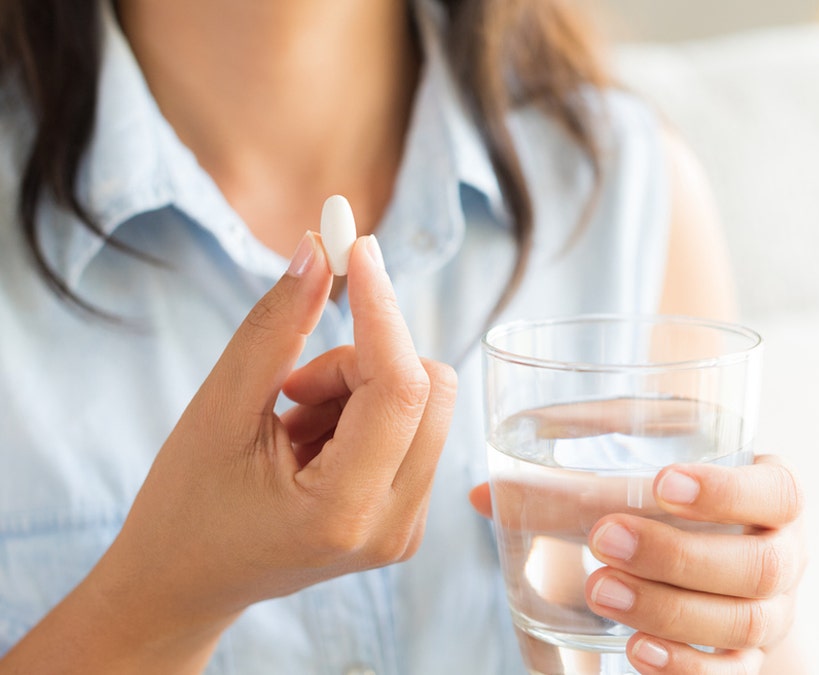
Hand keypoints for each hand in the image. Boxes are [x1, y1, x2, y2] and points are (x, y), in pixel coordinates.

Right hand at [83, 233, 454, 660]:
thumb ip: (273, 330)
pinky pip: (416, 428)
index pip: (398, 389)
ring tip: (293, 426)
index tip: (356, 247)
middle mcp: (393, 526)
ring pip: (425, 402)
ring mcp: (408, 528)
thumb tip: (320, 250)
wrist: (188, 585)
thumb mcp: (216, 411)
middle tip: (293, 386)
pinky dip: (366, 413)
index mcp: (341, 511)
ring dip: (360, 388)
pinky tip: (313, 444)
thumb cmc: (187, 505)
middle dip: (363, 360)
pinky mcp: (410, 517)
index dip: (382, 308)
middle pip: (428, 388)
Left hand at [470, 455, 804, 673]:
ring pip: (742, 624)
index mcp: (773, 494)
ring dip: (668, 610)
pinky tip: (634, 651)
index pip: (777, 491)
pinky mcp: (746, 661)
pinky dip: (682, 666)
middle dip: (677, 556)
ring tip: (600, 591)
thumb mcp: (640, 476)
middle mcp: (784, 556)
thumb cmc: (673, 508)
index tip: (661, 483)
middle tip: (604, 538)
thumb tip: (486, 495)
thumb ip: (575, 477)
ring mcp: (770, 615)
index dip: (727, 491)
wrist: (712, 565)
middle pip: (758, 567)